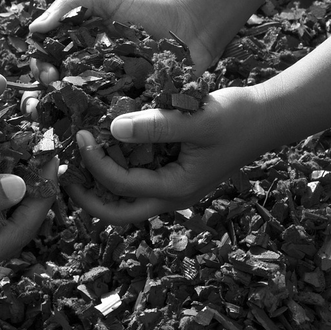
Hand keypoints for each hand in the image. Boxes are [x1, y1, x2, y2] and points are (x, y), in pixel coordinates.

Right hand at [21, 0, 215, 117]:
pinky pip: (112, 124)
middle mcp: (90, 77)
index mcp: (78, 52)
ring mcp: (110, 96)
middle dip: (46, 98)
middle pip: (58, 93)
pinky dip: (98, 130)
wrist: (191, 23)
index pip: (48, 64)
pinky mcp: (132, 111)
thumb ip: (67, 6)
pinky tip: (90, 130)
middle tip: (49, 95)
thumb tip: (33, 30)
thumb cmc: (146, 7)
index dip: (41, 69)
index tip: (46, 72)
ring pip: (79, 113)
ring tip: (62, 115)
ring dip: (64, 117)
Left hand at [64, 87, 268, 223]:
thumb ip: (156, 126)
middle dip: (87, 198)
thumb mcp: (197, 119)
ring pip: (126, 200)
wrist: (268, 117)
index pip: (121, 185)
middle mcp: (171, 196)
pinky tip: (103, 147)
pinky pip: (137, 181)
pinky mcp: (174, 174)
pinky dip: (116, 171)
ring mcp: (172, 187)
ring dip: (99, 185)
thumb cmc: (238, 117)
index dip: (94, 161)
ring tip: (74, 162)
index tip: (80, 133)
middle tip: (62, 175)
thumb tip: (113, 129)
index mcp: (175, 189)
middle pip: (117, 212)